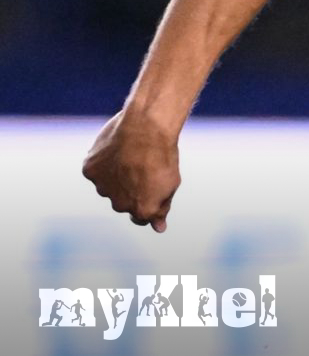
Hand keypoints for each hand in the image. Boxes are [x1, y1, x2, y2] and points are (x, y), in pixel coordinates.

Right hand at [82, 111, 180, 232]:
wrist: (146, 127)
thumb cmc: (163, 155)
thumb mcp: (171, 183)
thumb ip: (161, 208)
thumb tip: (158, 228)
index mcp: (142, 210)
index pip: (140, 218)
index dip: (146, 202)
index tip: (150, 188)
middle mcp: (119, 205)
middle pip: (123, 202)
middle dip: (131, 189)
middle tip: (143, 167)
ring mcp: (102, 188)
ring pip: (108, 186)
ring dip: (117, 175)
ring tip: (131, 155)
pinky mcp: (90, 171)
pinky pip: (96, 170)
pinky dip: (104, 162)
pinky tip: (116, 149)